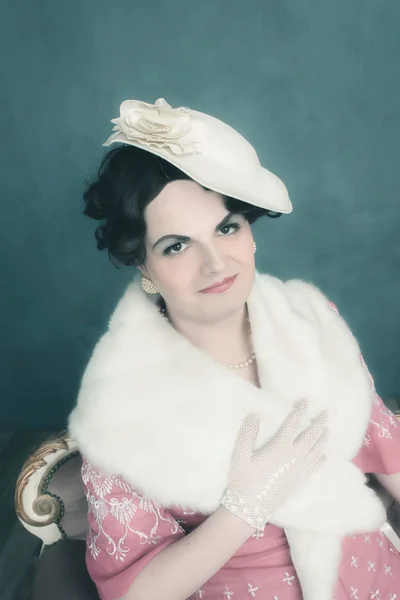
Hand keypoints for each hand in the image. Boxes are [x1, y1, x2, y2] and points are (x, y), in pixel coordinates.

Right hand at [221, 399, 327, 529]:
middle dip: (318, 423)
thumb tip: (254, 415)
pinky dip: (320, 460)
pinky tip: (324, 456)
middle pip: (310, 437)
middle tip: (326, 413)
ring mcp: (298, 471)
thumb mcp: (239, 455)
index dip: (299, 411)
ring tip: (328, 430)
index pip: (292, 425)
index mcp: (279, 448)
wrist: (249, 509)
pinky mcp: (298, 483)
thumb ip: (247, 434)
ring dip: (322, 439)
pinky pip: (313, 468)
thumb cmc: (242, 480)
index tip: (306, 401)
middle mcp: (293, 458)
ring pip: (315, 451)